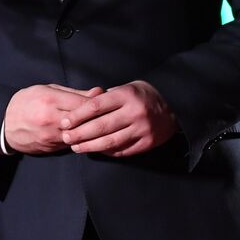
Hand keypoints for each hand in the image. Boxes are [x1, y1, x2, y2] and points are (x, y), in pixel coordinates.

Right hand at [3, 84, 103, 154]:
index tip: (108, 103)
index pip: (84, 103)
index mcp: (50, 99)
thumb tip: (99, 92)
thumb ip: (74, 92)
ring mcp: (50, 135)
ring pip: (81, 135)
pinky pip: (72, 144)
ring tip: (102, 126)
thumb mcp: (47, 89)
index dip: (99, 104)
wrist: (4, 125)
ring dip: (92, 131)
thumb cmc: (26, 102)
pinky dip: (81, 139)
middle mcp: (51, 118)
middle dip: (99, 118)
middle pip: (85, 120)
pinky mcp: (51, 147)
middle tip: (111, 116)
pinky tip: (87, 135)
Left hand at [59, 80, 176, 156]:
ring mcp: (143, 129)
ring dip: (90, 146)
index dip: (77, 116)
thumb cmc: (142, 95)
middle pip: (101, 126)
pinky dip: (107, 152)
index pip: (95, 107)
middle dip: (80, 133)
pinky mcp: (148, 142)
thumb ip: (104, 98)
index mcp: (126, 96)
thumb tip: (78, 108)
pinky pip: (122, 150)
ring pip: (110, 141)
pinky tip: (96, 151)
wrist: (176, 105)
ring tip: (76, 147)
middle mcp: (135, 112)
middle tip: (66, 137)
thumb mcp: (125, 88)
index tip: (64, 122)